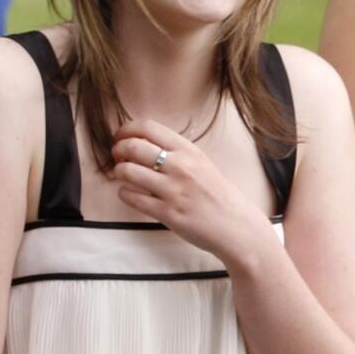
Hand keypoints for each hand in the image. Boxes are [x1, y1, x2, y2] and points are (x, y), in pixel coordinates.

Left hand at [110, 119, 271, 266]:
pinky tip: (130, 193)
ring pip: (127, 171)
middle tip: (118, 157)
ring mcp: (173, 190)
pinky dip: (124, 193)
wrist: (236, 226)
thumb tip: (142, 143)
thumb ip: (176, 152)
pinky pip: (131, 197)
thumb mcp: (202, 164)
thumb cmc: (218, 195)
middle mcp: (180, 166)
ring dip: (118, 172)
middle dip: (117, 150)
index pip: (148, 127)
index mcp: (189, 150)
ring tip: (124, 176)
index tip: (121, 137)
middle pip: (132, 146)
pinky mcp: (167, 213)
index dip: (126, 129)